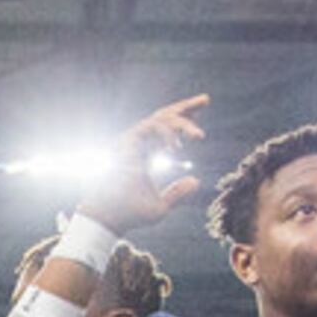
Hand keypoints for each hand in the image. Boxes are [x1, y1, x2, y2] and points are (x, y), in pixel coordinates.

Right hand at [72, 94, 208, 233]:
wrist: (110, 218)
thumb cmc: (130, 215)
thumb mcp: (161, 207)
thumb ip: (177, 194)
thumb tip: (196, 181)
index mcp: (145, 153)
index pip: (166, 132)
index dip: (184, 123)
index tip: (201, 119)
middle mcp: (139, 143)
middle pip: (164, 116)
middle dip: (186, 107)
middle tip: (206, 99)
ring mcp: (132, 140)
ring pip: (160, 118)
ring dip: (182, 123)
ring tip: (199, 136)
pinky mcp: (127, 140)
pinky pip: (152, 126)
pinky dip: (167, 133)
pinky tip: (177, 147)